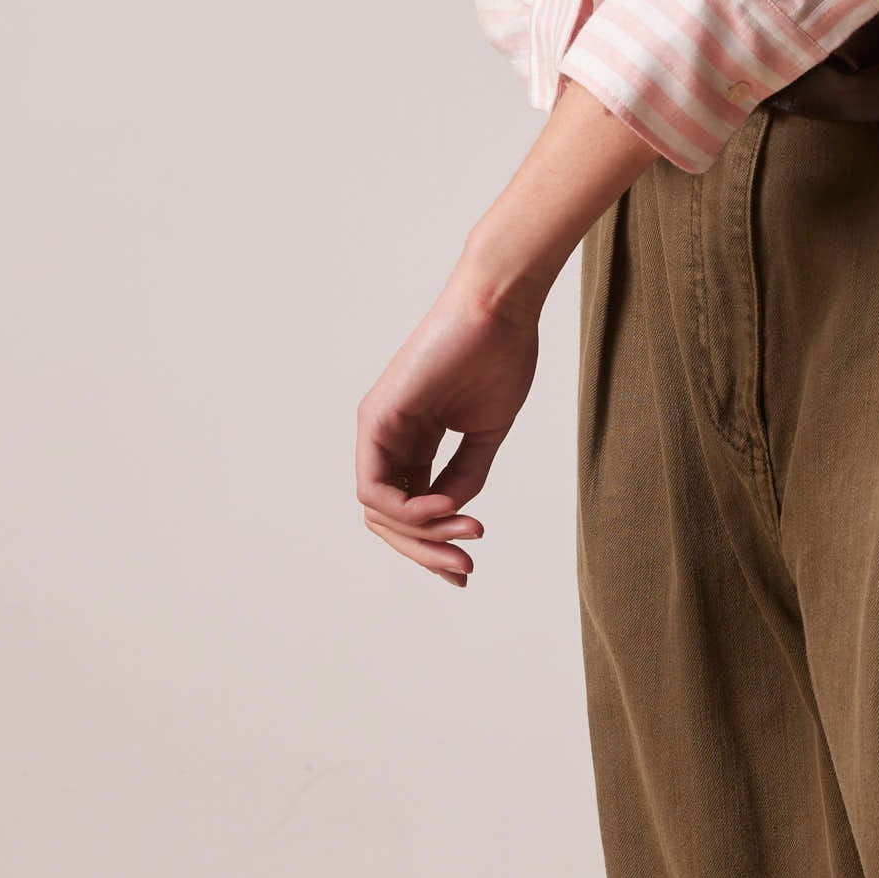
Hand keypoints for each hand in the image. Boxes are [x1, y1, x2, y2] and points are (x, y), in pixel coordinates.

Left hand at [355, 264, 544, 586]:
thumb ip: (465, 474)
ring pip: (379, 511)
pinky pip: (376, 487)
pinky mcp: (376, 418)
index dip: (434, 543)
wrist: (502, 307)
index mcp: (414, 439)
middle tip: (465, 569)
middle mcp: (388, 437)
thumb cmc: (501, 356)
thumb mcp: (485, 431)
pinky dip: (408, 509)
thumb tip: (451, 519)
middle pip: (389, 519)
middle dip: (426, 551)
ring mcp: (378, 428)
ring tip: (467, 532)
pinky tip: (446, 506)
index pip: (409, 508)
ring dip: (422, 536)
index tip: (470, 564)